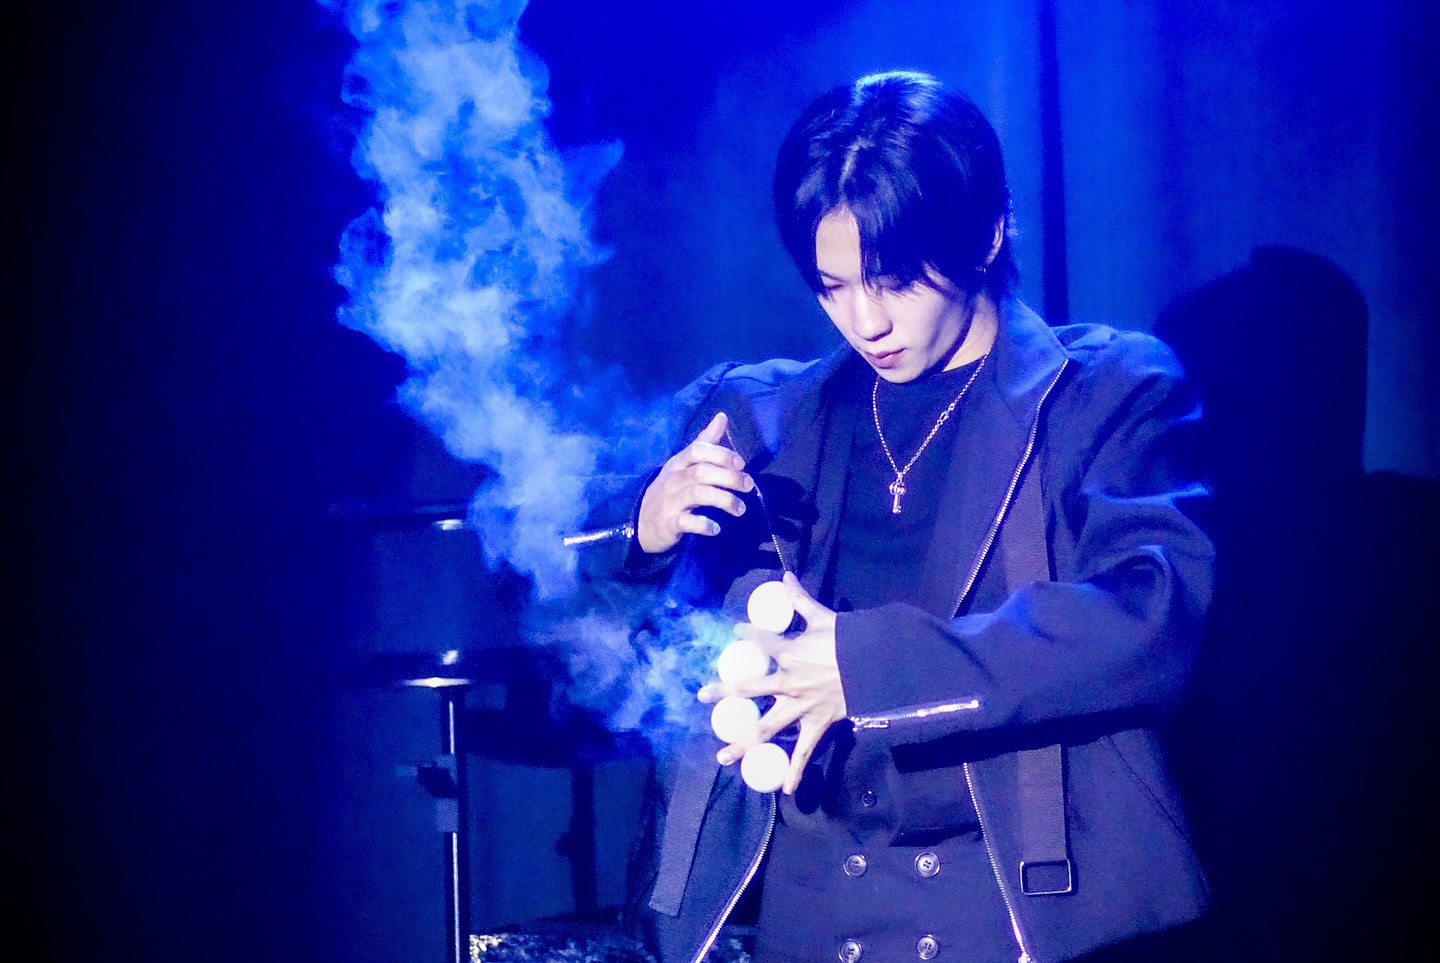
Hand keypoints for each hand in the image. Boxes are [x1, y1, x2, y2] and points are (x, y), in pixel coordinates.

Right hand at [636, 412, 753, 554]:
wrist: (641, 521)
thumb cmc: (671, 489)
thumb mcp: (684, 463)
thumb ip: (705, 442)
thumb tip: (722, 415)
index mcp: (679, 463)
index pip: (697, 450)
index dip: (720, 454)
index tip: (742, 463)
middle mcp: (673, 480)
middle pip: (702, 472)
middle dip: (729, 478)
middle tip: (749, 486)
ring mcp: (670, 502)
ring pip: (698, 495)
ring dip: (724, 500)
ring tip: (740, 509)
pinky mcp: (668, 524)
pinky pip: (686, 522)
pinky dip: (703, 525)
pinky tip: (716, 529)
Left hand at [698, 573, 847, 793]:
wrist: (875, 667)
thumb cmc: (849, 641)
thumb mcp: (824, 617)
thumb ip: (800, 600)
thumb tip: (785, 576)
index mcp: (789, 653)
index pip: (759, 641)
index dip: (744, 635)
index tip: (732, 632)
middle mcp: (788, 682)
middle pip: (749, 690)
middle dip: (724, 693)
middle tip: (703, 696)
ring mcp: (800, 707)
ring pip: (766, 728)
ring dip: (743, 744)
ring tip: (722, 757)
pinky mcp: (816, 725)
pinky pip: (804, 752)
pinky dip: (795, 772)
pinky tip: (786, 791)